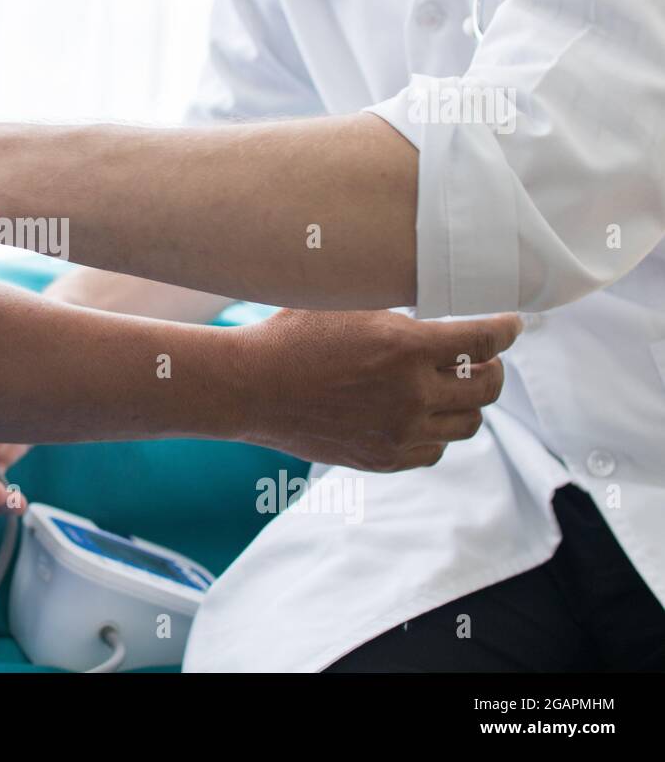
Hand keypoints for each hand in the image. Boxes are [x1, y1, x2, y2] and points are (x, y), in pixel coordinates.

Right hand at [235, 309, 521, 471]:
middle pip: (487, 386)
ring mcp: (398, 432)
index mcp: (407, 348)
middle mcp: (411, 394)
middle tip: (482, 357)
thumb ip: (403, 311)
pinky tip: (421, 413)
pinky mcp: (383, 458)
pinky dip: (437, 431)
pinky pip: (434, 450)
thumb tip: (442, 308)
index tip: (511, 325)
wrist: (251, 387)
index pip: (486, 340)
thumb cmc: (292, 336)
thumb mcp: (351, 305)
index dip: (506, 329)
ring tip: (452, 387)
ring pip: (467, 423)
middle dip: (492, 367)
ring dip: (467, 402)